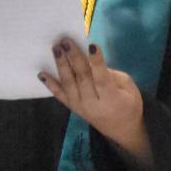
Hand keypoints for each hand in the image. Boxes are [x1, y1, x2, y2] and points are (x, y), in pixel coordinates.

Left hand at [38, 39, 153, 170]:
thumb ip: (111, 75)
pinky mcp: (72, 107)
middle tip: (65, 41)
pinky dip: (50, 84)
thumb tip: (92, 61)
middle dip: (73, 57)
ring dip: (61, 65)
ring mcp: (80, 106)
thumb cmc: (128, 105)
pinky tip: (41, 73)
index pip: (102, 78)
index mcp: (111, 98)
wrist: (121, 130)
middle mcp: (92, 103)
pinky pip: (59, 95)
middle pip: (82, 78)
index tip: (91, 45)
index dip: (97, 62)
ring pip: (68, 84)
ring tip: (56, 48)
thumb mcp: (129, 88)